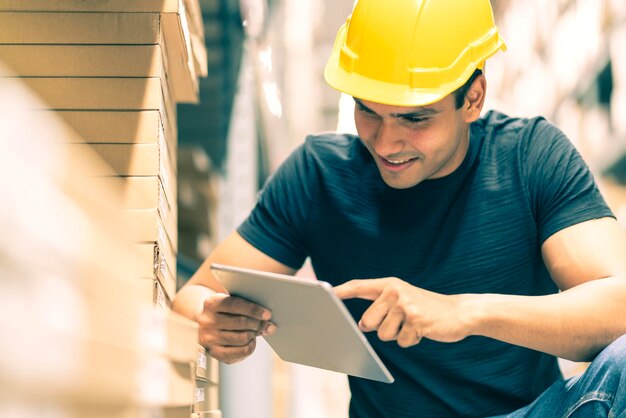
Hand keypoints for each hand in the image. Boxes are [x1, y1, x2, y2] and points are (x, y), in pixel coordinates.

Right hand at [196, 293, 276, 363]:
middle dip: (259, 324)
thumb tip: (267, 317)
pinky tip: (252, 340)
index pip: (235, 305)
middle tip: (270, 325)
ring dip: (255, 334)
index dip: (254, 310)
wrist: (205, 324)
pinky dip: (251, 346)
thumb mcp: (230, 302)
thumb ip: (245, 306)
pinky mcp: (214, 353)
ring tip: (260, 331)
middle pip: (241, 322)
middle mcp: (207, 321)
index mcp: (212, 303)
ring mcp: (209, 338)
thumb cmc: (225, 312)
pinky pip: (240, 352)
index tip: (268, 314)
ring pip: (242, 338)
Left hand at [334, 278, 470, 347]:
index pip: (359, 286)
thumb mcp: (403, 300)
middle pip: (368, 322)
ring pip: (384, 335)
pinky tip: (423, 330)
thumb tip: (361, 325)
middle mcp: (395, 291)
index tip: (326, 293)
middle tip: (400, 321)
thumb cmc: (426, 309)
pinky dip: (411, 341)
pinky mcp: (416, 320)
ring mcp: (406, 305)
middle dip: (381, 328)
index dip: (342, 291)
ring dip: (398, 335)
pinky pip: (401, 341)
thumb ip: (381, 307)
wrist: (459, 313)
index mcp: (390, 284)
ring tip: (413, 324)